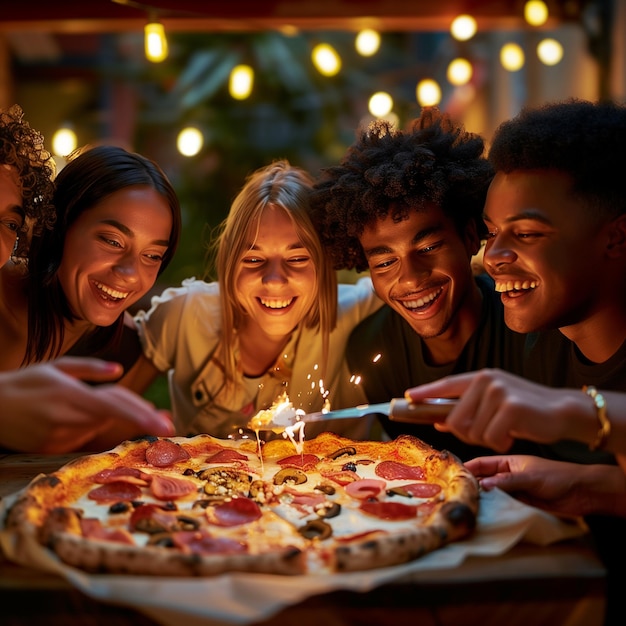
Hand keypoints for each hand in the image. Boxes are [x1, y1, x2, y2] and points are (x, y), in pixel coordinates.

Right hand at [0, 357, 173, 453]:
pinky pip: (85, 438)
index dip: (142, 416)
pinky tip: (75, 418)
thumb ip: (90, 368)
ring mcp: (61, 438)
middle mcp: (68, 419)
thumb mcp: (56, 366)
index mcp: (71, 395)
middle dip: (140, 418)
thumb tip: (119, 370)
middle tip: (166, 420)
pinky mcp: (54, 450)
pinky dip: (91, 428)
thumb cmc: (25, 382)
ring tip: (94, 406)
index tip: (164, 425)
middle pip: (115, 417)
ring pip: (101, 427)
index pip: (114, 408)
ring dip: (111, 419)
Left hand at [405, 369, 595, 452]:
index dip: (426, 392)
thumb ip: (469, 410)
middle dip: (467, 435)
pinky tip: (513, 436)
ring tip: (504, 431)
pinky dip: (500, 444)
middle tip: (488, 434)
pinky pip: (490, 438)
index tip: (408, 397)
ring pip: (472, 432)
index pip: (446, 385)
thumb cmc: (527, 411)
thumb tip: (440, 423)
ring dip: (487, 440)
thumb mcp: (495, 405)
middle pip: (455, 420)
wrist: (563, 411)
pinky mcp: (510, 408)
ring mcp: (498, 392)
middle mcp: (486, 380)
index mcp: (481, 377)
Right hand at [466, 454, 625, 517]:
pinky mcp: (520, 506)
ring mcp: (513, 492)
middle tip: (454, 495)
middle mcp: (507, 476)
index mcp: (508, 462)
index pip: (481, 463)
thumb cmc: (559, 477)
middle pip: (483, 480)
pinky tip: (485, 516)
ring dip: (482, 501)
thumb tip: (483, 485)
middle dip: (470, 486)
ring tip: (467, 507)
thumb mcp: (530, 477)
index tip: (451, 475)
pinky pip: (502, 507)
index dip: (466, 468)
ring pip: (491, 496)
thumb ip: (507, 481)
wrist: (583, 493)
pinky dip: (494, 511)